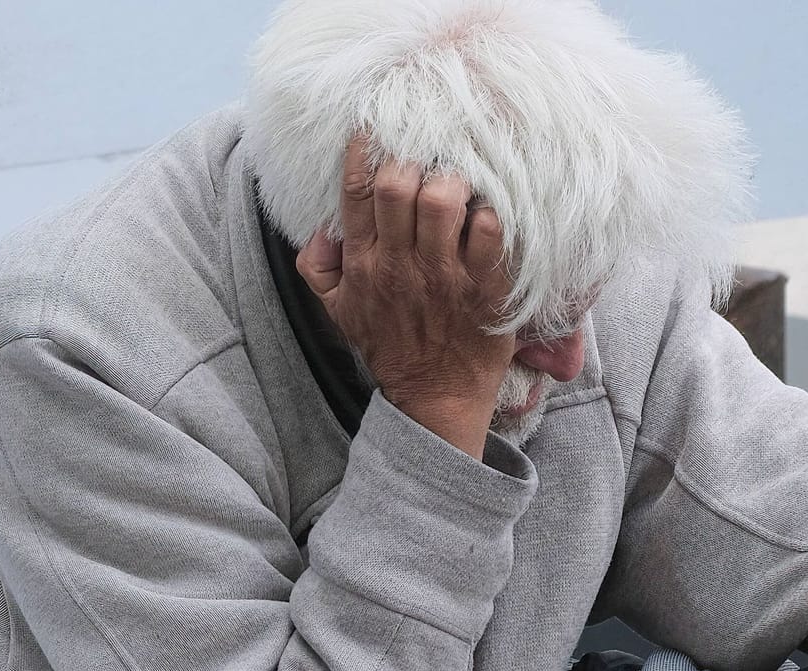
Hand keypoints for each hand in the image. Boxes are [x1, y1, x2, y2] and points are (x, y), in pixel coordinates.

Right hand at [297, 134, 515, 457]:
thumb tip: (317, 230)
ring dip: (453, 183)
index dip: (365, 154)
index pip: (358, 194)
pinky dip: (490, 215)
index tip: (374, 133)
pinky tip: (487, 215)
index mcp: (365, 265)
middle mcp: (401, 265)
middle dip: (413, 165)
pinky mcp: (485, 290)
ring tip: (459, 187)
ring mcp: (445, 277)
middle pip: (399, 187)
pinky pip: (489, 234)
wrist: (434, 400)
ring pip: (444, 201)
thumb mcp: (339, 312)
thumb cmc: (391, 348)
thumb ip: (318, 268)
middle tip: (427, 167)